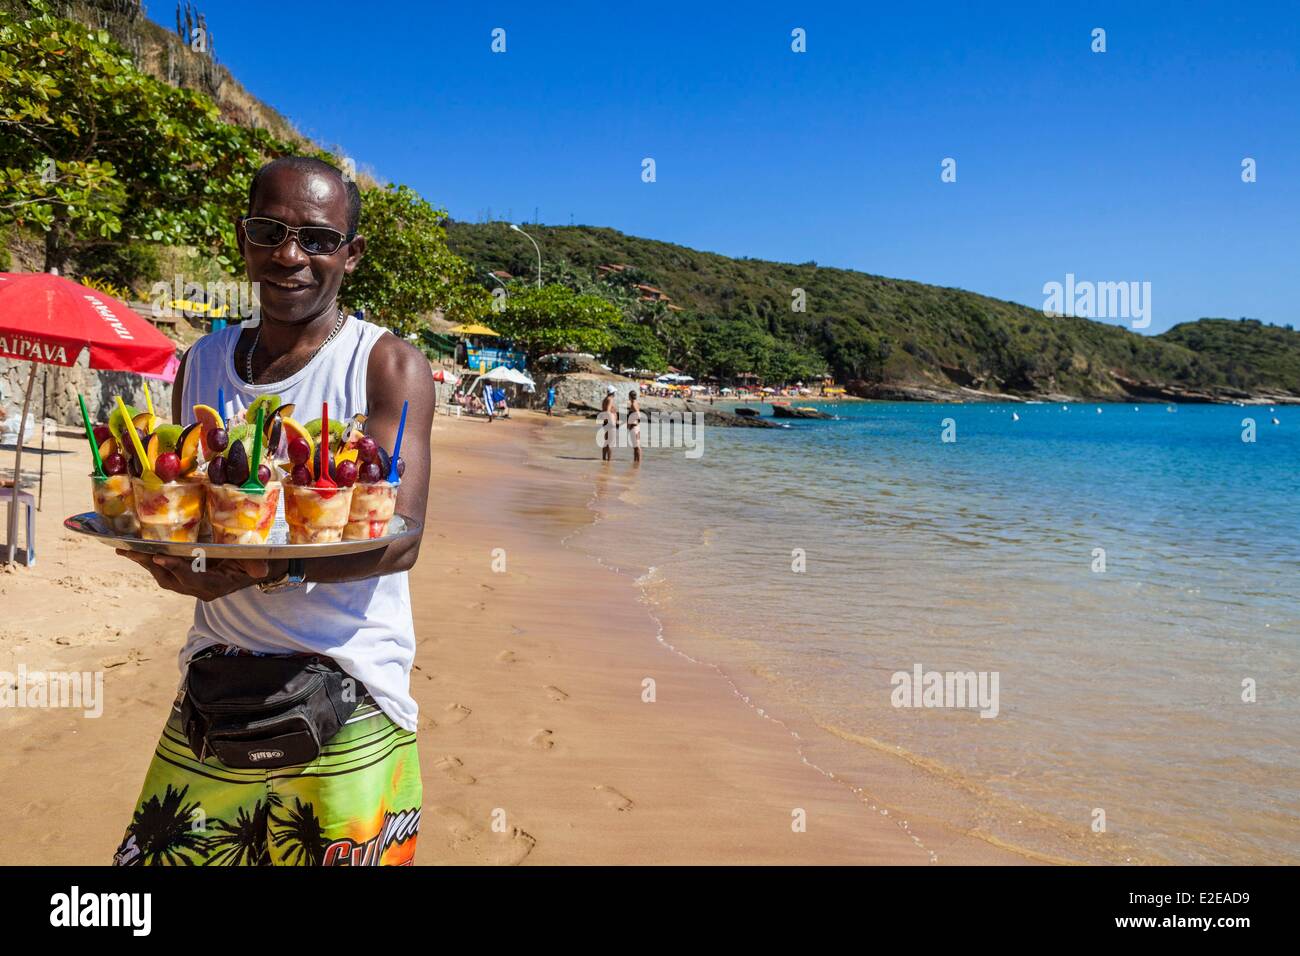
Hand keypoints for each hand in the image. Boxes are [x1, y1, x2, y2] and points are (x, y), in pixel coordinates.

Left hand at [116, 549, 280, 601]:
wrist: (251, 571)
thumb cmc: (253, 562)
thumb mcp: (256, 562)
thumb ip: (256, 566)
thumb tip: (261, 570)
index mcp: (214, 586)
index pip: (191, 578)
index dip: (176, 568)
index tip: (159, 557)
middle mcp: (199, 590)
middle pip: (169, 580)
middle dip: (149, 565)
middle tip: (129, 551)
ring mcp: (191, 587)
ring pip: (163, 579)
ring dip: (145, 565)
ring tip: (126, 551)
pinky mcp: (186, 581)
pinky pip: (165, 574)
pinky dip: (152, 563)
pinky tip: (139, 552)